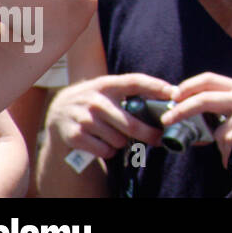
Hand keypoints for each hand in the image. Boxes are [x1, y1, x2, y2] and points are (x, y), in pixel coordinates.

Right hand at [45, 73, 177, 158]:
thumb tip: (169, 95)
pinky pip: (105, 151)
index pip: (134, 82)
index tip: (173, 93)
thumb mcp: (108, 88)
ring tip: (118, 136)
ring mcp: (84, 119)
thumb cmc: (94, 100)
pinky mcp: (75, 137)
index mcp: (107, 85)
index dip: (155, 86)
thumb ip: (131, 90)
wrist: (58, 111)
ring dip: (124, 142)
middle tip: (160, 138)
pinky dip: (110, 151)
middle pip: (131, 124)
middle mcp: (95, 101)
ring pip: (119, 140)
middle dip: (150, 134)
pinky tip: (105, 143)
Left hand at [162, 72, 231, 167]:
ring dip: (219, 143)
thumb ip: (212, 109)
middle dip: (182, 110)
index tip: (173, 97)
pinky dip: (227, 153)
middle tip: (167, 119)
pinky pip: (227, 146)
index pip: (209, 79)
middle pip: (205, 99)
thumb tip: (181, 115)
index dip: (188, 86)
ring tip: (230, 145)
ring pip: (218, 131)